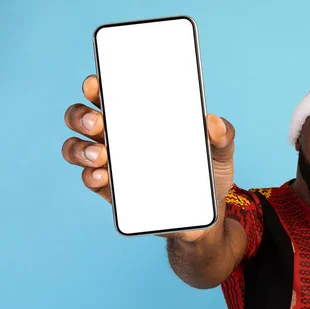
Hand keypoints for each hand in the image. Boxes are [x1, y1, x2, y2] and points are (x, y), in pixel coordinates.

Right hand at [62, 74, 235, 242]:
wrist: (205, 216)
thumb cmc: (209, 174)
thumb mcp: (221, 152)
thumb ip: (223, 135)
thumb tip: (213, 122)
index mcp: (141, 118)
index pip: (110, 94)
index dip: (95, 85)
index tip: (96, 84)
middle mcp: (120, 136)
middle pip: (83, 117)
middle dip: (81, 116)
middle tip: (99, 122)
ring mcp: (112, 164)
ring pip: (77, 148)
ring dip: (80, 148)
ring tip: (101, 155)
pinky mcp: (112, 192)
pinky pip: (91, 180)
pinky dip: (91, 176)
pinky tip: (103, 177)